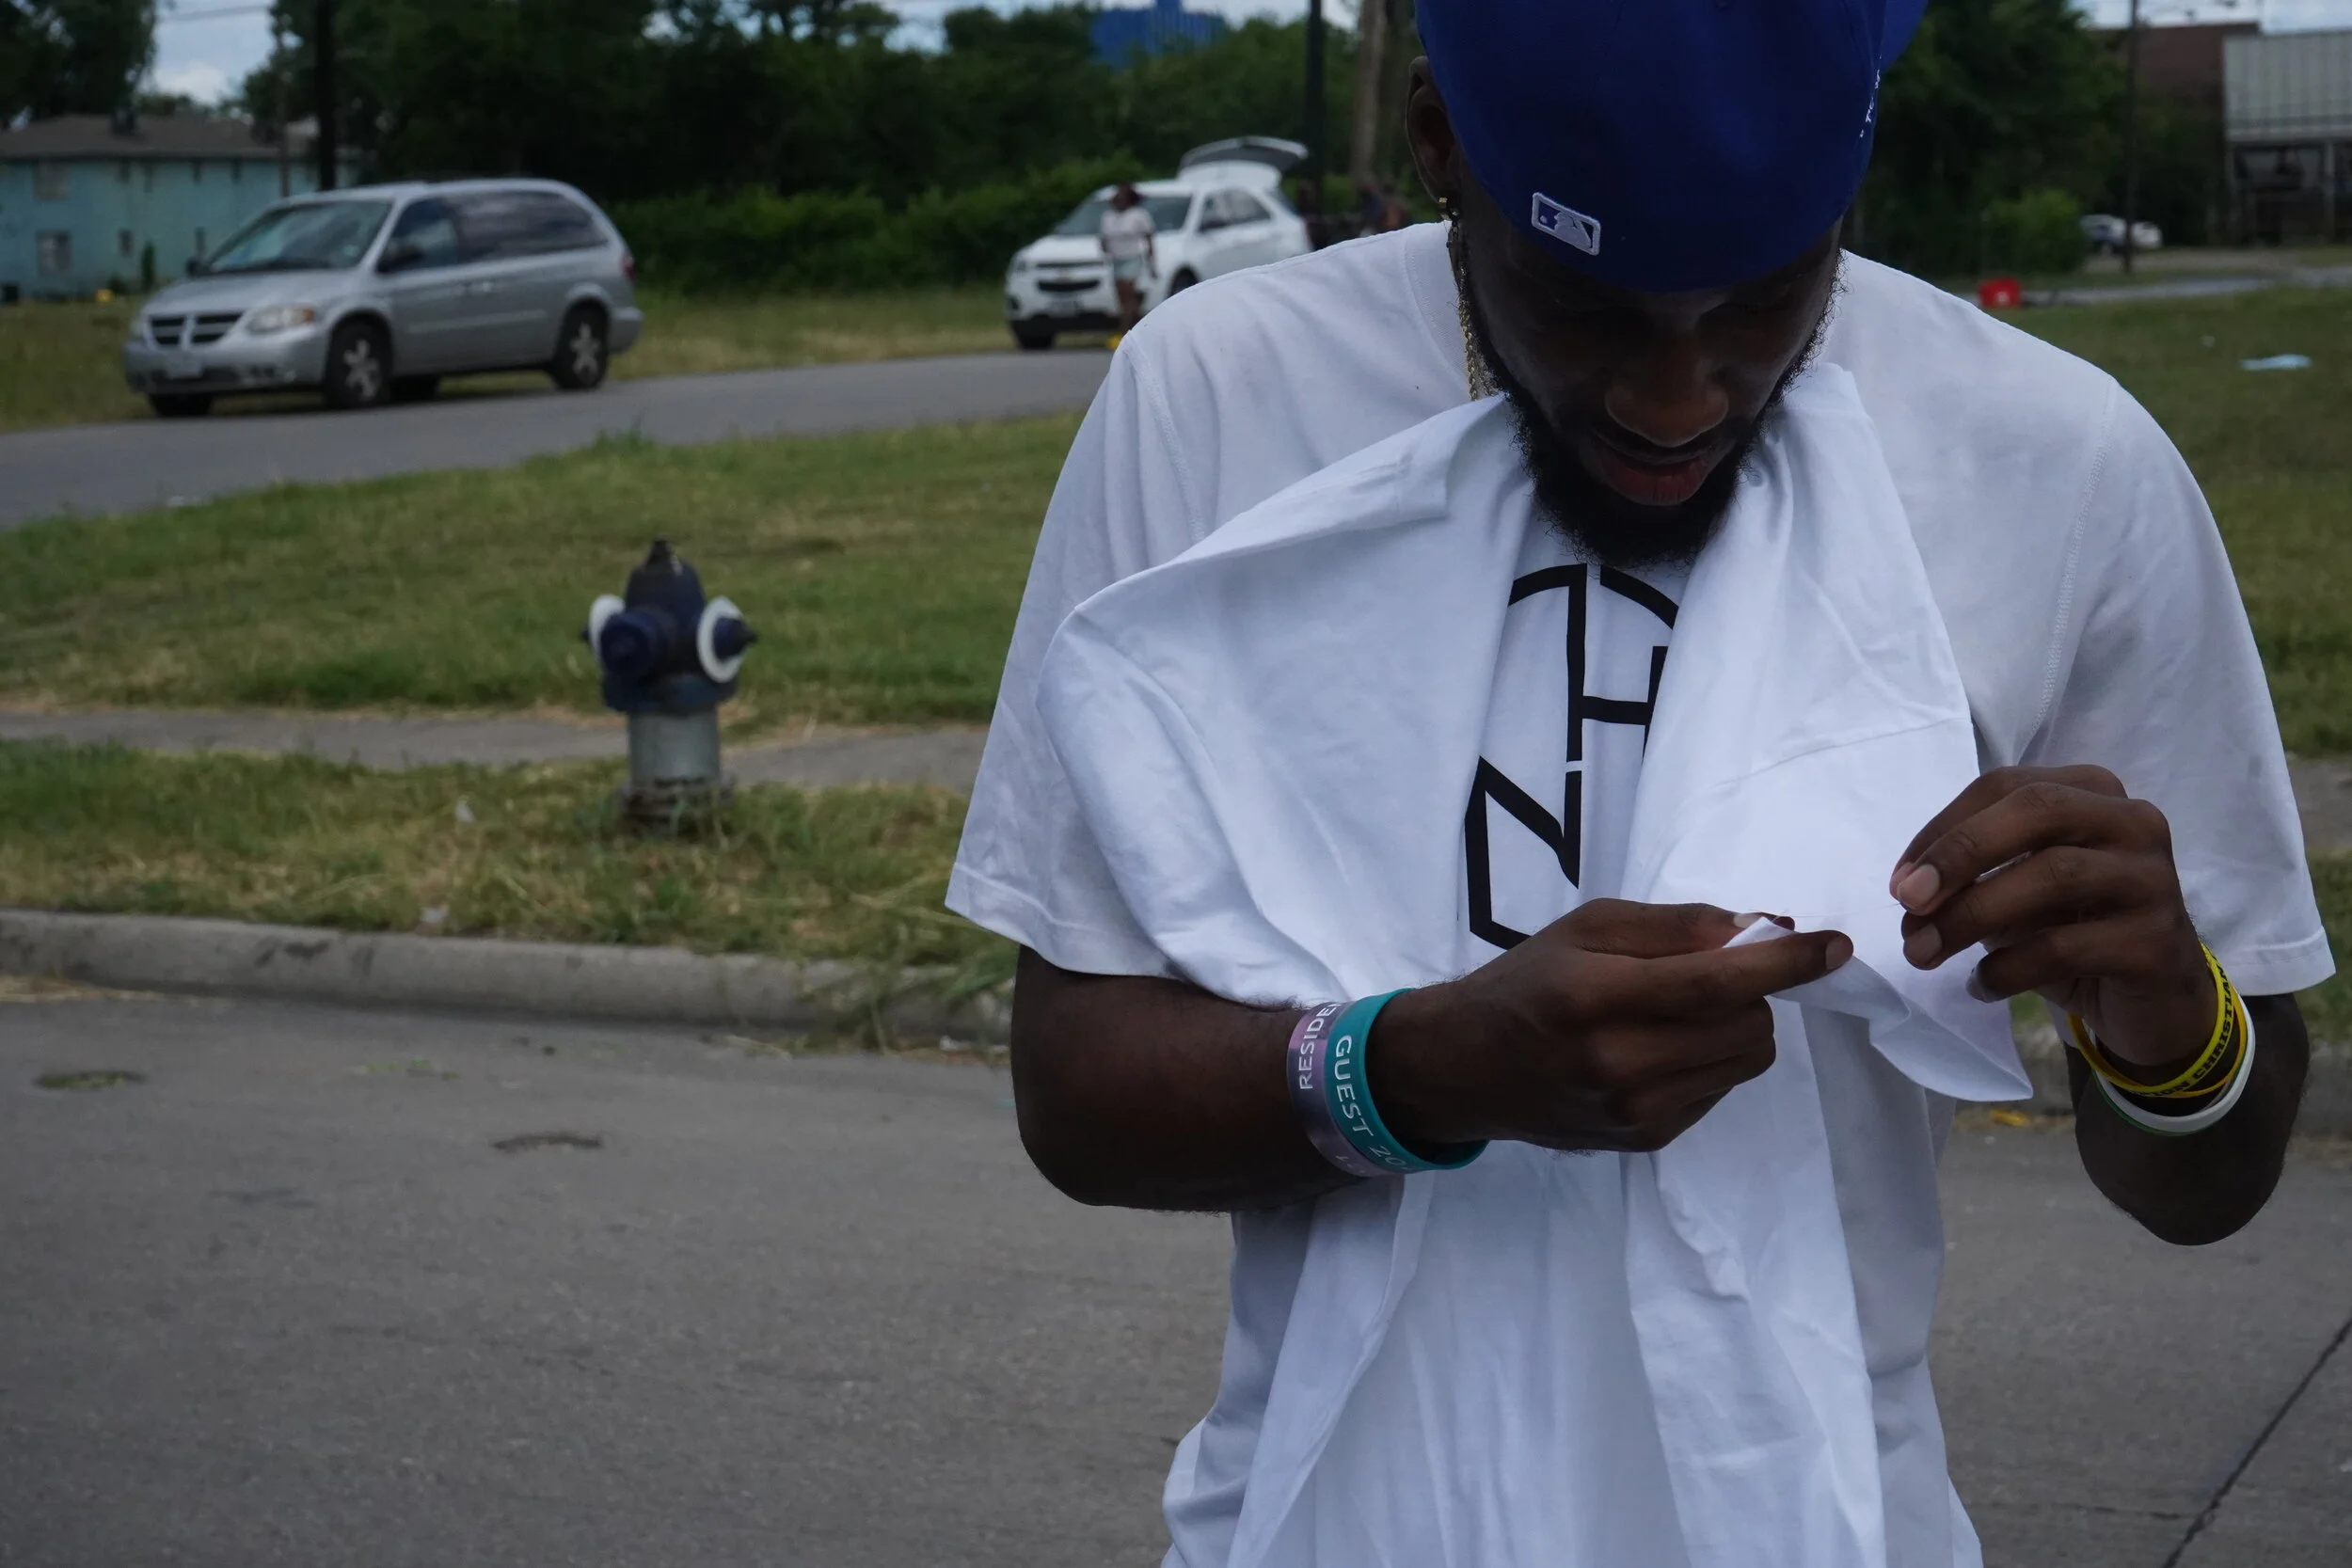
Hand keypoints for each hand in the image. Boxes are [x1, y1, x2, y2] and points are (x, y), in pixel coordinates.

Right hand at [1369, 901, 1849, 1152]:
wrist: (1468, 1068)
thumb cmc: (1528, 982)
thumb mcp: (1587, 927)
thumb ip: (1677, 925)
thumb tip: (1764, 928)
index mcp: (1598, 996)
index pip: (1717, 983)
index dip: (1786, 963)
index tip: (1833, 944)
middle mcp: (1620, 1062)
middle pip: (1748, 1025)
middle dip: (1750, 992)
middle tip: (1709, 975)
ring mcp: (1636, 1111)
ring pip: (1745, 1060)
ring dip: (1737, 1026)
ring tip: (1681, 1013)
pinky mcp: (1648, 1139)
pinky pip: (1720, 1090)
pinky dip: (1710, 1061)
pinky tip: (1659, 1050)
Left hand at [1892, 766, 2212, 1070]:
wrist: (2156, 1000)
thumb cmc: (2076, 929)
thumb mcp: (2019, 888)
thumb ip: (1973, 872)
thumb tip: (1909, 887)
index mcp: (2093, 792)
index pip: (2006, 787)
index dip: (1943, 828)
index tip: (1899, 881)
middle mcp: (2133, 822)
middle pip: (2038, 810)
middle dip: (1960, 853)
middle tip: (1906, 901)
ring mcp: (2153, 879)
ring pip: (2053, 875)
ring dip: (1971, 916)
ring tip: (1924, 953)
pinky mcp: (2156, 942)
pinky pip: (2065, 947)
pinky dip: (2006, 969)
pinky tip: (1979, 986)